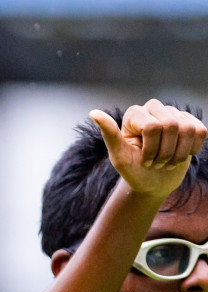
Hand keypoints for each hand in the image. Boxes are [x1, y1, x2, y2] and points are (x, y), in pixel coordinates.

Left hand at [91, 100, 206, 201]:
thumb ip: (109, 134)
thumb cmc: (133, 170)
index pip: (152, 127)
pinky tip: (182, 155)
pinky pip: (200, 131)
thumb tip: (93, 113)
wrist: (152, 183)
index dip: (151, 149)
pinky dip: (192, 149)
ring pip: (188, 129)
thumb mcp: (119, 156)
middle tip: (156, 163)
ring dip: (178, 153)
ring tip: (167, 161)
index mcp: (134, 114)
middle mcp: (154, 108)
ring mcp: (174, 114)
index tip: (143, 161)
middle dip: (165, 152)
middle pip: (171, 126)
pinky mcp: (190, 123)